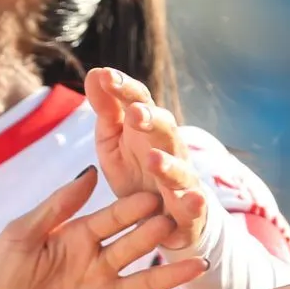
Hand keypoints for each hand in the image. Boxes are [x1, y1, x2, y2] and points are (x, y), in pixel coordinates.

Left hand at [0, 169, 210, 288]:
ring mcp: (101, 284)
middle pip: (131, 240)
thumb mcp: (22, 235)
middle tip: (177, 219)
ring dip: (166, 260)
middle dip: (154, 230)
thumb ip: (56, 206)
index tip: (155, 196)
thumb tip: (91, 171)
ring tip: (194, 253)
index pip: (110, 217)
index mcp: (74, 233)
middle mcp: (93, 256)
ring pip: (141, 267)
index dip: (131, 208)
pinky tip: (189, 277)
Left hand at [85, 68, 209, 255]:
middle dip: (153, 120)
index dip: (125, 89)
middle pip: (165, 129)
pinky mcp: (189, 212)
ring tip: (153, 158)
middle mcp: (169, 150)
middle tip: (136, 113)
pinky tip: (193, 199)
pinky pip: (194, 207)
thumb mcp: (113, 140)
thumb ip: (106, 110)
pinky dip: (194, 203)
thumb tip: (95, 72)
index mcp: (148, 130)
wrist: (161, 216)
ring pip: (179, 169)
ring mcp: (182, 181)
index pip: (139, 102)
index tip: (106, 76)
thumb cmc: (136, 171)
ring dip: (168, 164)